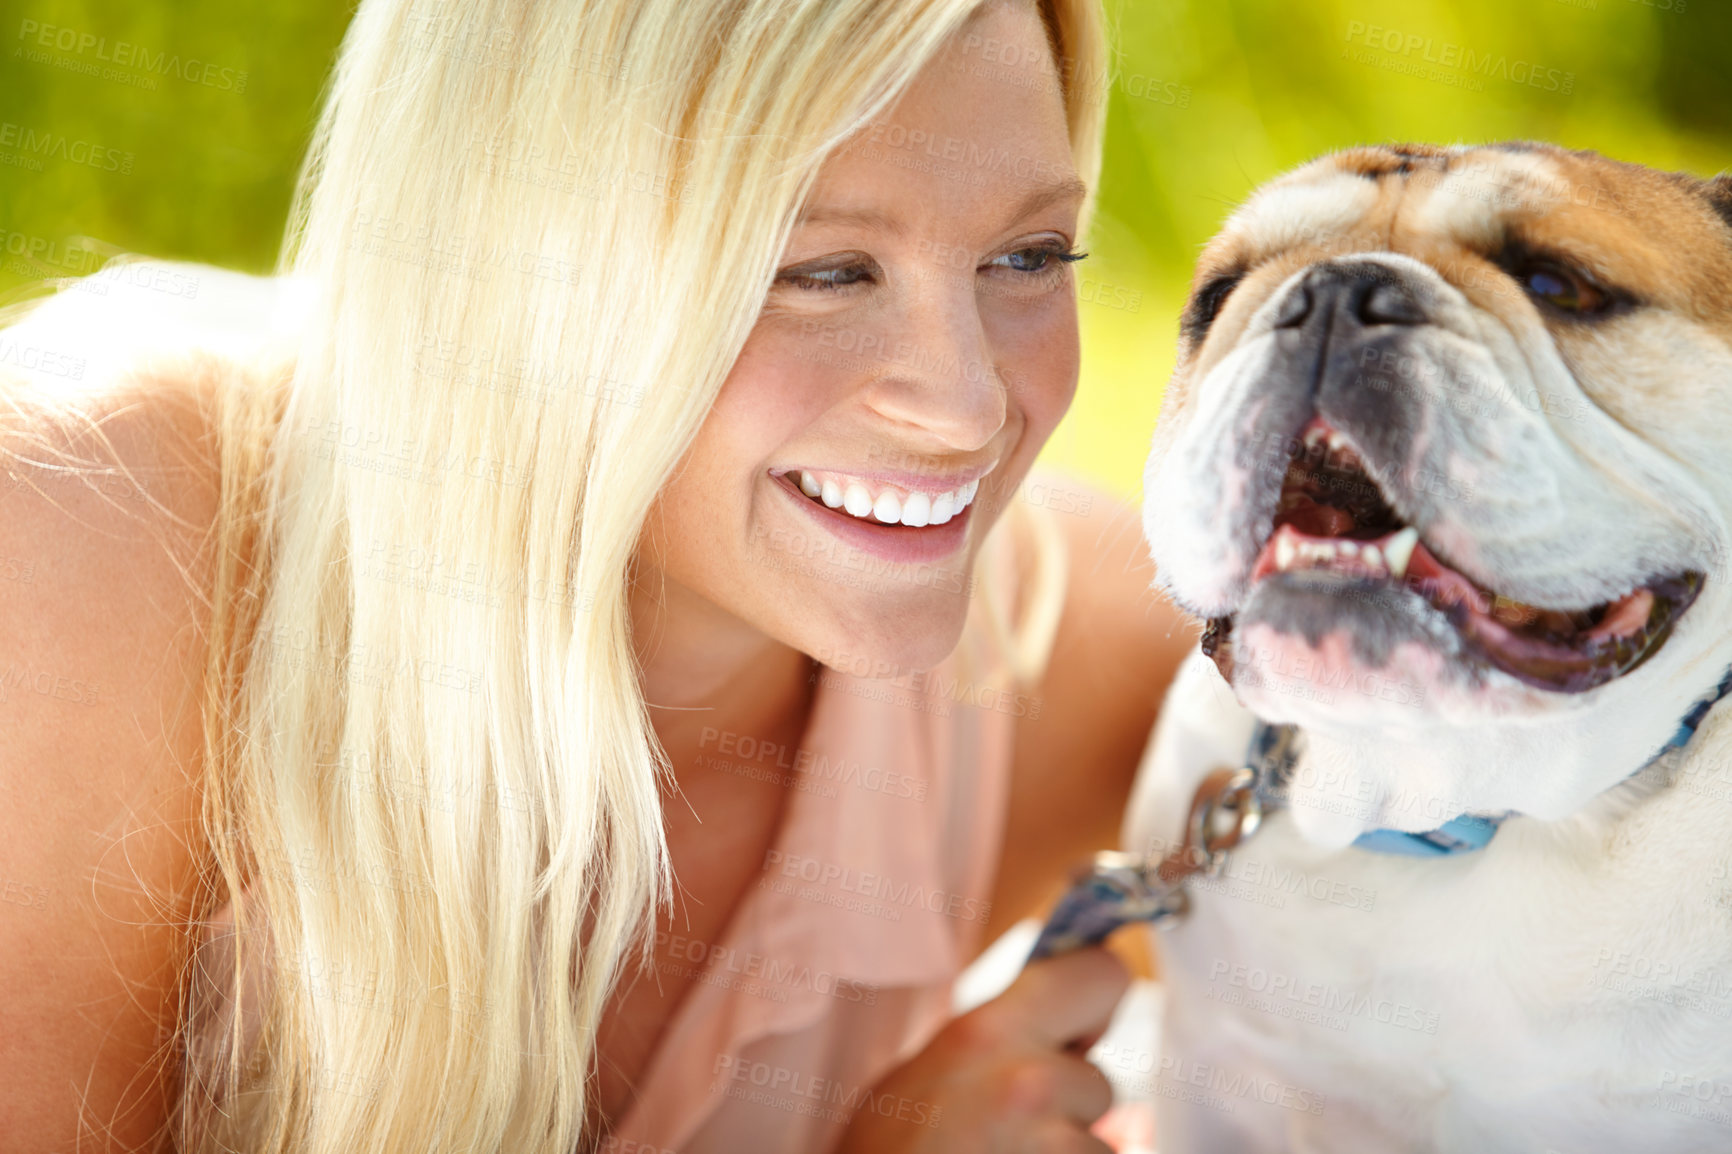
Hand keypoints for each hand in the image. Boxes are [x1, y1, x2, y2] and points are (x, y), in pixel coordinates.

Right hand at [836, 946, 1129, 1152]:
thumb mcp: (921, 1077)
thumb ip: (994, 1045)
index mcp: (987, 1033)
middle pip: (1099, 1081)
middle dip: (1070, 1110)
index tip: (1076, 1035)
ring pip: (1099, 1145)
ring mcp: (1055, 1146)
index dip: (1094, 1008)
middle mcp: (1029, 1083)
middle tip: (1014, 1131)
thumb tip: (1062, 1033)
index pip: (1102, 976)